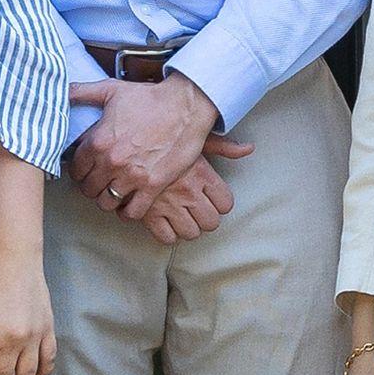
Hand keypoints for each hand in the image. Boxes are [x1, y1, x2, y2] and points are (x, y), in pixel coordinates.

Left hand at [67, 74, 220, 212]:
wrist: (186, 106)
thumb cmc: (150, 98)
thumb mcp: (111, 90)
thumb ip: (83, 92)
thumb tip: (64, 92)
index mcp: (98, 141)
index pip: (76, 169)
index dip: (78, 171)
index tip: (84, 171)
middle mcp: (112, 161)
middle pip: (88, 188)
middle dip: (91, 186)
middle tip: (98, 183)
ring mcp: (133, 176)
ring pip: (106, 202)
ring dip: (107, 199)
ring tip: (112, 193)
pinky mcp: (153, 186)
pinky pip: (133, 211)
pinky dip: (128, 212)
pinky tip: (128, 205)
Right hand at [133, 140, 250, 241]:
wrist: (124, 141)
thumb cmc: (161, 137)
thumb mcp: (193, 136)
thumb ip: (222, 146)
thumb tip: (249, 148)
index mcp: (202, 173)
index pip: (226, 204)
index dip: (220, 204)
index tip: (210, 199)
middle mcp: (189, 192)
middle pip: (211, 223)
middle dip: (204, 218)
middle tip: (194, 210)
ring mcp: (169, 204)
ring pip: (191, 233)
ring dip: (186, 227)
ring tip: (178, 216)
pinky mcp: (147, 214)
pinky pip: (166, 238)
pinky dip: (166, 233)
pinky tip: (162, 221)